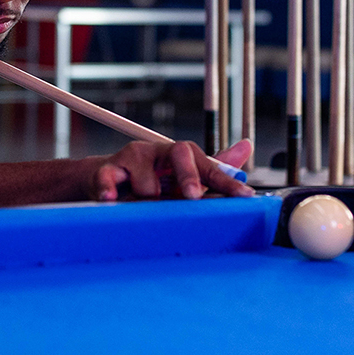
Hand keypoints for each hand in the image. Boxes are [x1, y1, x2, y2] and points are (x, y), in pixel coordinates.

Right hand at [90, 139, 252, 201]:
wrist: (109, 179)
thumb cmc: (152, 180)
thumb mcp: (184, 178)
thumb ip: (214, 168)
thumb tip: (246, 146)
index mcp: (180, 155)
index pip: (208, 164)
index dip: (226, 180)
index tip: (243, 195)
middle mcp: (158, 151)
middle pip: (180, 154)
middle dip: (188, 176)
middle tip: (193, 195)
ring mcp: (133, 158)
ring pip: (148, 184)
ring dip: (147, 202)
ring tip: (141, 208)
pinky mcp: (107, 169)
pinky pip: (108, 180)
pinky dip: (108, 190)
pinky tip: (111, 199)